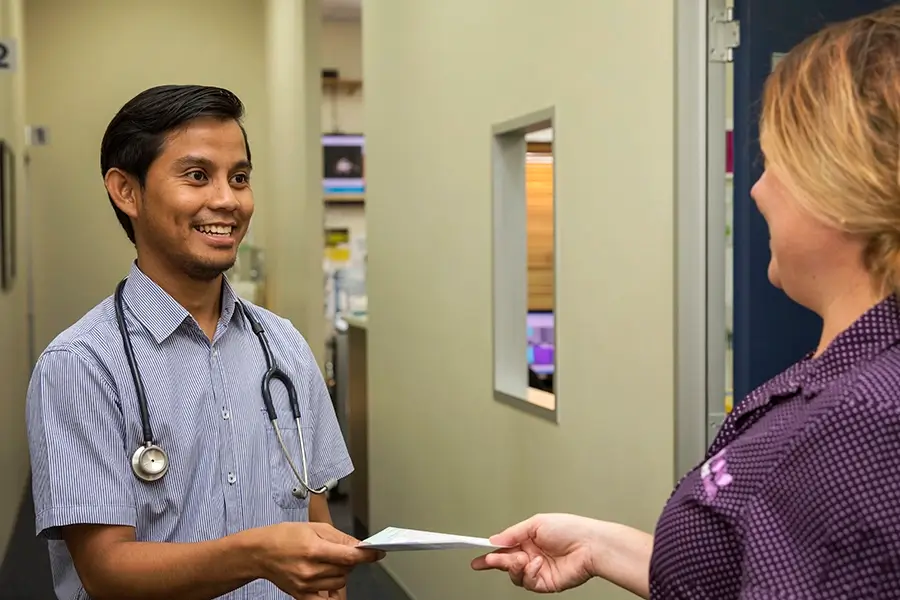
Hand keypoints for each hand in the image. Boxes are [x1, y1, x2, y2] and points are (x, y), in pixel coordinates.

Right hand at [258, 522, 383, 596]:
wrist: (260, 552)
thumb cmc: (284, 536)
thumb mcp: (314, 528)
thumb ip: (340, 537)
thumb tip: (359, 545)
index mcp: (314, 550)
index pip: (350, 556)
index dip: (368, 555)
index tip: (378, 553)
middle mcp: (311, 570)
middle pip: (347, 569)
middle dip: (349, 560)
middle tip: (338, 551)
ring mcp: (306, 585)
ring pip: (340, 582)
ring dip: (341, 572)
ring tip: (327, 562)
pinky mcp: (302, 595)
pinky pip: (327, 599)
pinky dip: (332, 590)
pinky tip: (327, 580)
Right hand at [471, 513, 602, 592]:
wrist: (590, 545)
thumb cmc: (570, 529)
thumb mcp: (536, 523)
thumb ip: (513, 533)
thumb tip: (495, 539)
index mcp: (528, 539)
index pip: (504, 547)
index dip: (490, 552)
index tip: (477, 556)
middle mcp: (532, 556)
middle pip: (506, 563)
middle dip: (497, 561)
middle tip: (490, 560)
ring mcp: (538, 570)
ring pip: (514, 575)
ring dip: (514, 567)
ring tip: (522, 559)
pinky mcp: (545, 584)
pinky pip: (529, 583)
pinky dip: (529, 574)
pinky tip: (537, 564)